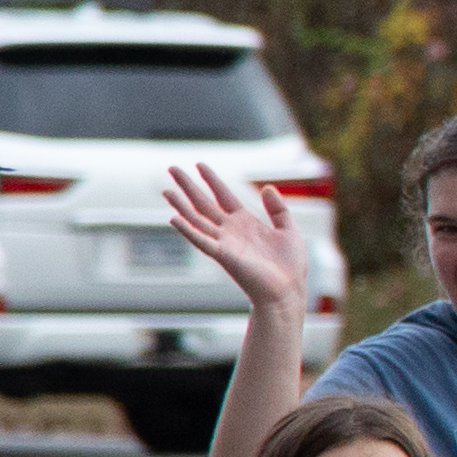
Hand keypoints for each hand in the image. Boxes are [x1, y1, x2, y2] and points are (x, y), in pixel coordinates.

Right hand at [163, 163, 307, 316]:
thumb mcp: (288, 230)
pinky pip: (202, 241)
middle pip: (204, 203)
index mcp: (246, 223)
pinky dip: (188, 231)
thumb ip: (278, 209)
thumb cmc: (289, 266)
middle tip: (171, 169)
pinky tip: (174, 218)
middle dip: (188, 186)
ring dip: (181, 205)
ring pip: (197, 220)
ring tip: (166, 190)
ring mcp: (225, 243)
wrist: (288, 292)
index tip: (200, 164)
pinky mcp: (224, 256)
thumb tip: (268, 187)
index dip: (212, 180)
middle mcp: (231, 231)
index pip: (224, 195)